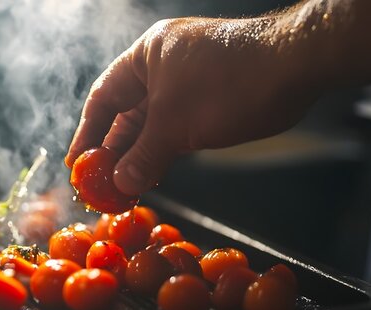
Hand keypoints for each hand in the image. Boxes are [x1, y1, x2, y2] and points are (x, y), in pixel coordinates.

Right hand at [65, 16, 320, 194]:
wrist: (293, 67)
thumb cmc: (227, 83)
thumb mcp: (176, 123)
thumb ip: (144, 155)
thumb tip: (120, 184)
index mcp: (144, 58)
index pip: (103, 98)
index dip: (87, 133)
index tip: (77, 164)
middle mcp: (161, 68)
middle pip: (125, 115)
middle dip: (113, 151)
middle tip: (99, 184)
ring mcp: (185, 85)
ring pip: (151, 127)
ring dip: (137, 157)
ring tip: (122, 189)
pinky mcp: (207, 102)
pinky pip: (173, 131)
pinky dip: (161, 154)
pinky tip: (151, 177)